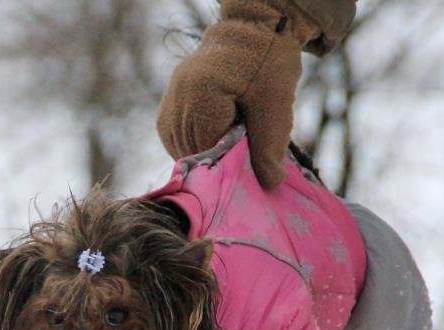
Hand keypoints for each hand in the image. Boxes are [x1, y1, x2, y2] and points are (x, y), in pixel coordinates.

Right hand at [157, 0, 320, 188]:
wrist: (253, 32)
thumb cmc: (267, 65)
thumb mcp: (276, 106)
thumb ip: (270, 147)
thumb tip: (270, 184)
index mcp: (200, 97)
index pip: (209, 154)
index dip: (231, 164)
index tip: (251, 161)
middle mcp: (176, 100)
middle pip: (194, 154)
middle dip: (220, 160)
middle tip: (245, 148)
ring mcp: (169, 102)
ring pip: (183, 151)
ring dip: (208, 153)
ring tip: (232, 137)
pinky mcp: (168, 107)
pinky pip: (177, 141)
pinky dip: (197, 145)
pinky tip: (216, 137)